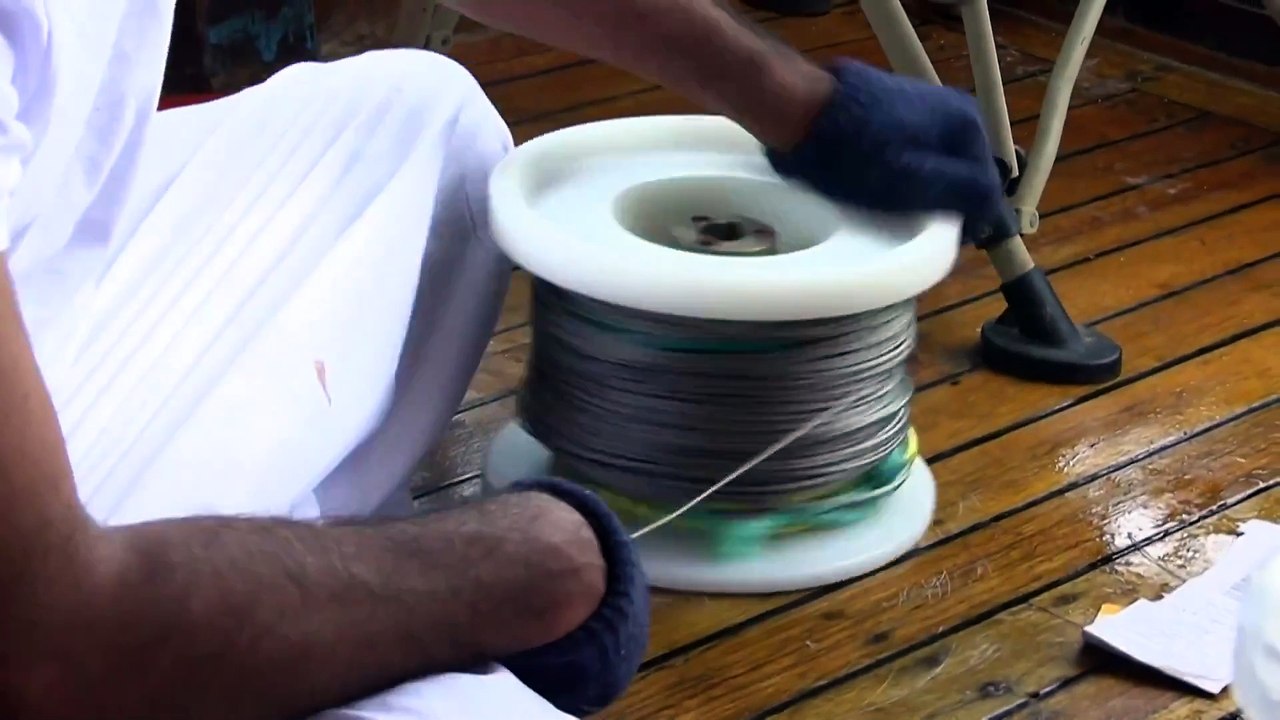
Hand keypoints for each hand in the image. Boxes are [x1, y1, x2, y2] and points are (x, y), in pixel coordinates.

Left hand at [766, 59, 1008, 241]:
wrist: (797, 110)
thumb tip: (998, 214)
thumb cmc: (857, 151)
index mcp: (967, 122)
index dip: (970, 220)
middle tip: (916, 230)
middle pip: (959, 174)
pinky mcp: (889, 112)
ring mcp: (919, 106)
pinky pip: (908, 154)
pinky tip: (877, 189)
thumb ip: (968, 194)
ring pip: (933, 165)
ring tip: (894, 213)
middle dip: (945, 203)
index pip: (986, 186)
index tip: (949, 244)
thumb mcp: (918, 181)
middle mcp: (951, 108)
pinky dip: (900, 175)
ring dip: (921, 192)